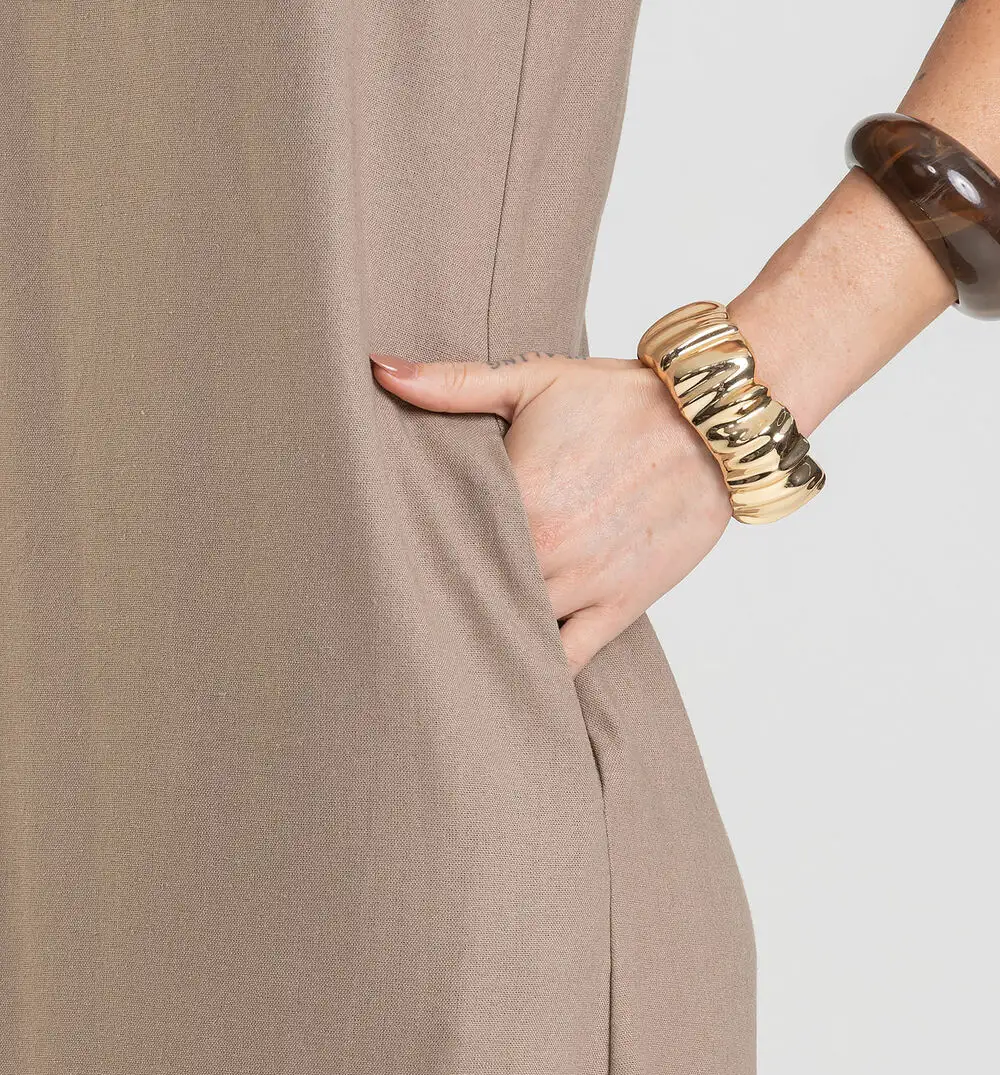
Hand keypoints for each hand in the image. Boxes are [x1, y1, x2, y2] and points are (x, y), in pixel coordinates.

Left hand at [370, 351, 731, 674]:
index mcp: (518, 496)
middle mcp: (548, 549)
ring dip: (483, 636)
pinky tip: (509, 676)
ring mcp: (585, 584)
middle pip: (471, 594)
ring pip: (515, 633)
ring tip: (445, 645)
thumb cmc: (621, 399)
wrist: (713, 424)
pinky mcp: (620, 606)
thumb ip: (451, 383)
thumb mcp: (533, 380)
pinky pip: (571, 661)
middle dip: (439, 600)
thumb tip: (380, 368)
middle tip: (403, 610)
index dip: (411, 552)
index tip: (385, 557)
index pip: (441, 542)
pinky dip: (540, 674)